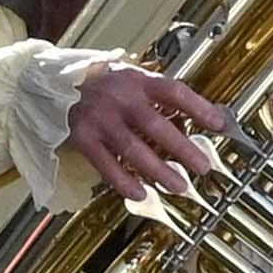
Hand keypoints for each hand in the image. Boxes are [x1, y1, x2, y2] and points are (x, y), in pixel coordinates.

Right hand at [67, 64, 231, 199]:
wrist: (52, 81)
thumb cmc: (103, 83)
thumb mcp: (133, 79)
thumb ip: (162, 98)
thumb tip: (202, 120)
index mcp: (137, 80)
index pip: (173, 92)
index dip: (198, 108)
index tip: (219, 124)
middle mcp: (119, 99)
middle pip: (155, 125)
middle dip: (182, 149)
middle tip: (203, 166)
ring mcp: (100, 119)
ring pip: (133, 149)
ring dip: (159, 171)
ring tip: (179, 186)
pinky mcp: (83, 138)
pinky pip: (106, 164)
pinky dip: (123, 181)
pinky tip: (140, 193)